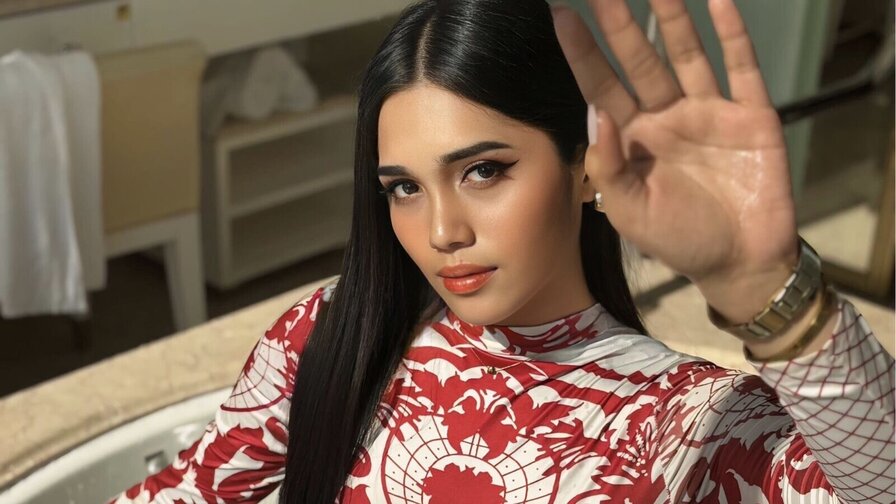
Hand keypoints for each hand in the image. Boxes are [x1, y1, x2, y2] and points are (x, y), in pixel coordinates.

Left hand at [551, 0, 798, 321]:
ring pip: (686, 54)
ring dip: (671, 16)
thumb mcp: (630, 212)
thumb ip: (609, 167)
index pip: (601, 88)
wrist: (740, 264)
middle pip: (639, 60)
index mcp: (634, 140)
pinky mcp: (751, 116)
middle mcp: (667, 117)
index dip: (582, 54)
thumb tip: (597, 114)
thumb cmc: (679, 240)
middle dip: (618, 23)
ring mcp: (709, 112)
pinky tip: (719, 2)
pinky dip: (733, 35)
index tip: (559, 16)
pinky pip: (742, 68)